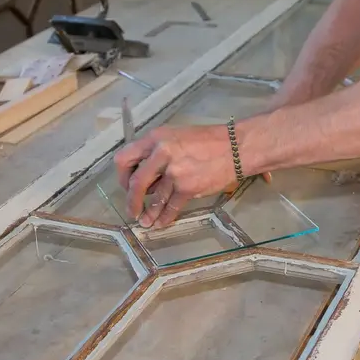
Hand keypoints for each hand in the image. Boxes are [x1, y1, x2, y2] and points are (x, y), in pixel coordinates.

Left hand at [114, 124, 239, 228]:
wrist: (237, 147)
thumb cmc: (209, 140)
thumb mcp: (177, 136)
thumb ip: (158, 151)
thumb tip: (146, 174)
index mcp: (156, 138)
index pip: (125, 158)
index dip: (122, 176)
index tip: (127, 185)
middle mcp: (161, 153)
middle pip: (136, 182)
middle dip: (132, 200)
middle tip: (132, 210)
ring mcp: (174, 172)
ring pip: (155, 198)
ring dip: (149, 213)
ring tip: (146, 222)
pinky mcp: (188, 187)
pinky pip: (171, 206)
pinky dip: (165, 217)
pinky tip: (162, 223)